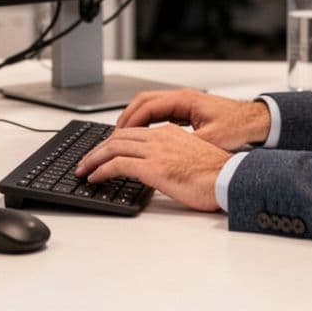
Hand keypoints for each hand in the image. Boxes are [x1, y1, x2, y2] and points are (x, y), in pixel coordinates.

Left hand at [74, 125, 228, 211]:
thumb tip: (162, 169)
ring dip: (93, 158)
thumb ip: (172, 157)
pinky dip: (100, 169)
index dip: (113, 141)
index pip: (133, 131)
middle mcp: (160, 136)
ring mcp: (155, 150)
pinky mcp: (152, 166)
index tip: (103, 151)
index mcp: (169, 132)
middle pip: (118, 136)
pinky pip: (117, 164)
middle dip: (98, 148)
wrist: (228, 179)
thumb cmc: (217, 174)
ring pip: (112, 147)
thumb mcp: (191, 158)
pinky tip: (94, 177)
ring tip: (83, 169)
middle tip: (85, 160)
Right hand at [117, 89, 270, 150]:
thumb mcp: (212, 139)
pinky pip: (161, 113)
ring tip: (124, 137)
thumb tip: (167, 154)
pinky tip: (144, 136)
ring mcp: (185, 103)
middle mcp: (182, 98)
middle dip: (126, 119)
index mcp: (184, 101)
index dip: (129, 121)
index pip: (146, 106)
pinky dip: (148, 122)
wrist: (258, 122)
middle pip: (143, 102)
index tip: (118, 136)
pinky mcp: (189, 111)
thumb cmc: (239, 126)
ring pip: (151, 107)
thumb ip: (187, 144)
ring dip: (136, 120)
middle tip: (114, 136)